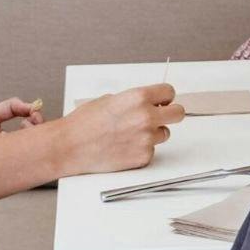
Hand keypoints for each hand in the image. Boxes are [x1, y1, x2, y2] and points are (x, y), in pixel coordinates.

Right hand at [56, 83, 184, 173]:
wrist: (70, 146)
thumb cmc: (84, 123)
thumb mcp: (109, 100)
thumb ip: (133, 101)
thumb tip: (147, 103)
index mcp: (138, 98)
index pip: (169, 92)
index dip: (165, 97)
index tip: (162, 101)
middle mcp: (146, 117)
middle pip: (179, 114)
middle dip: (171, 114)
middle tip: (161, 116)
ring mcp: (146, 139)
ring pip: (164, 134)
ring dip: (153, 133)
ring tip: (130, 134)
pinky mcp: (143, 157)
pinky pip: (151, 150)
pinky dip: (141, 149)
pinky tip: (124, 147)